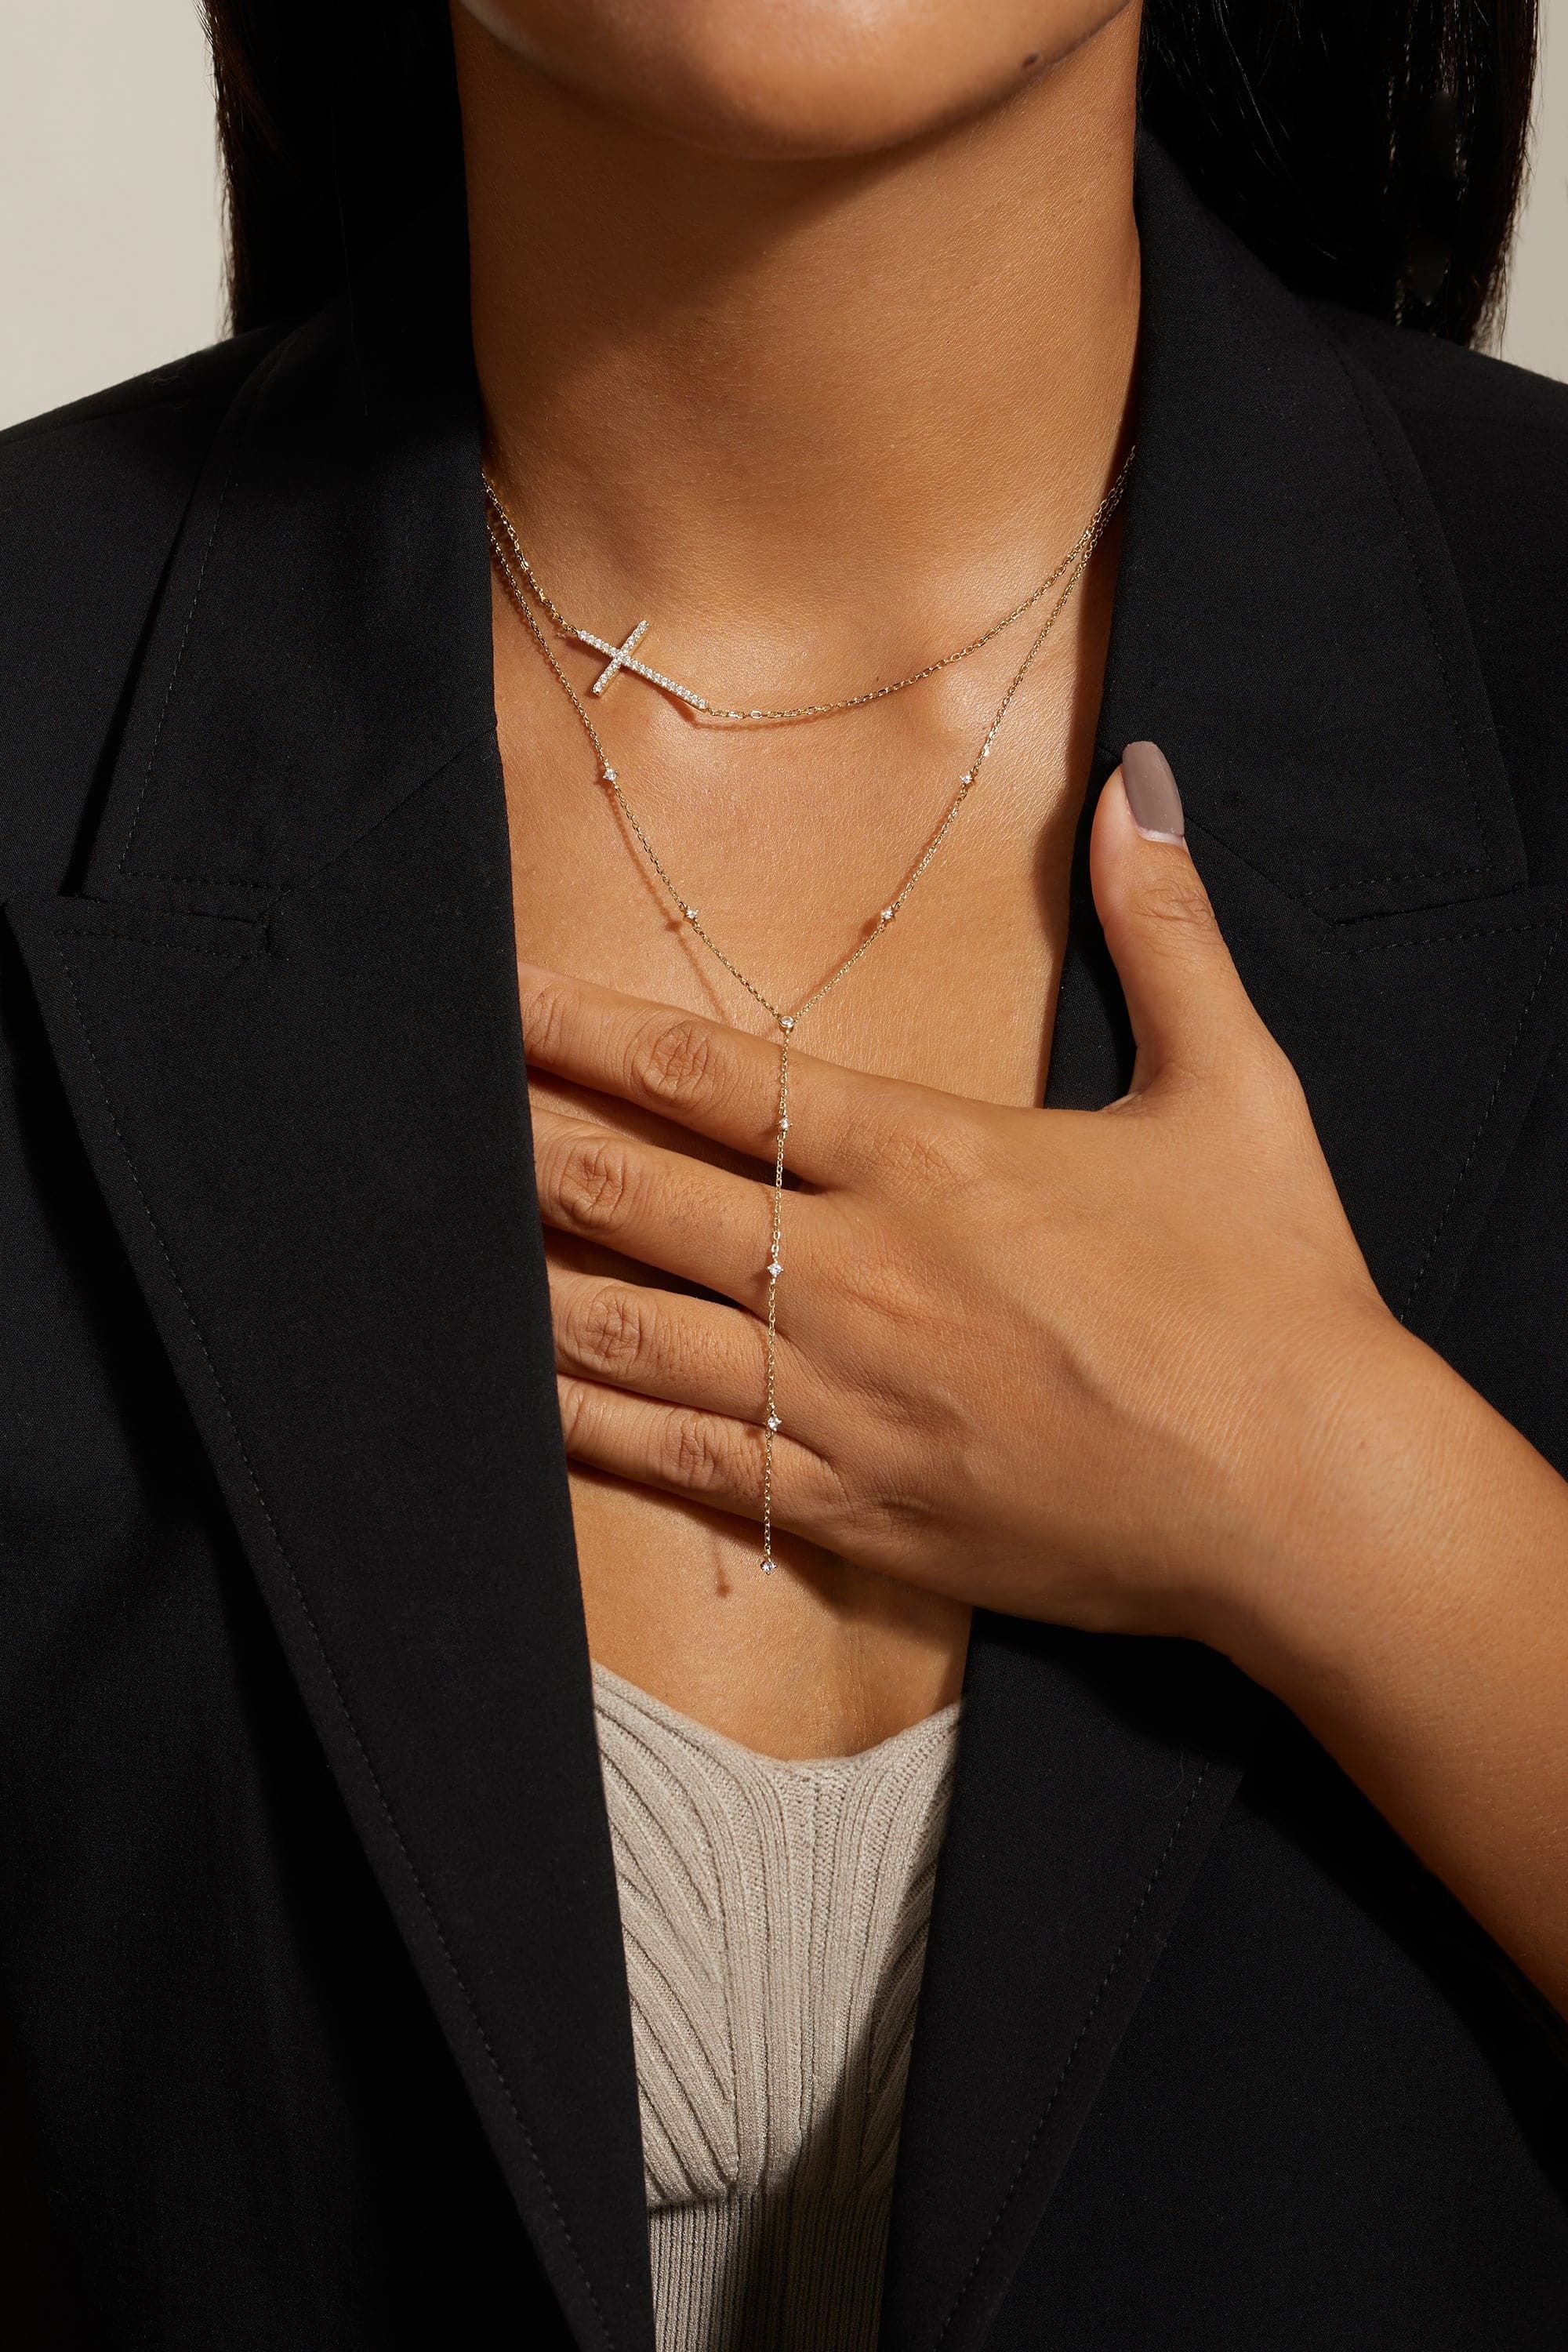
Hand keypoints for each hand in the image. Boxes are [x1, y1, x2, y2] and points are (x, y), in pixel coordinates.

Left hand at [520, 753, 1422, 1646]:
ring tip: (437, 1255)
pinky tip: (521, 1402)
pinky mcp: (854, 1506)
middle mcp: (856, 1270)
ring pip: (631, 1333)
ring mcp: (842, 1397)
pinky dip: (593, 1429)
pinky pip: (685, 1462)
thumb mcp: (1235, 1088)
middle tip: (432, 1120)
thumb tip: (1141, 784)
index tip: (502, 1001)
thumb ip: (1167, 934)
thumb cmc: (1272, 1289)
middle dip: (525, 1151)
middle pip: (636, 1196)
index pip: (715, 1075)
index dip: (588, 1032)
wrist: (1305, 1492)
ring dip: (527, 1288)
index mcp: (931, 1156)